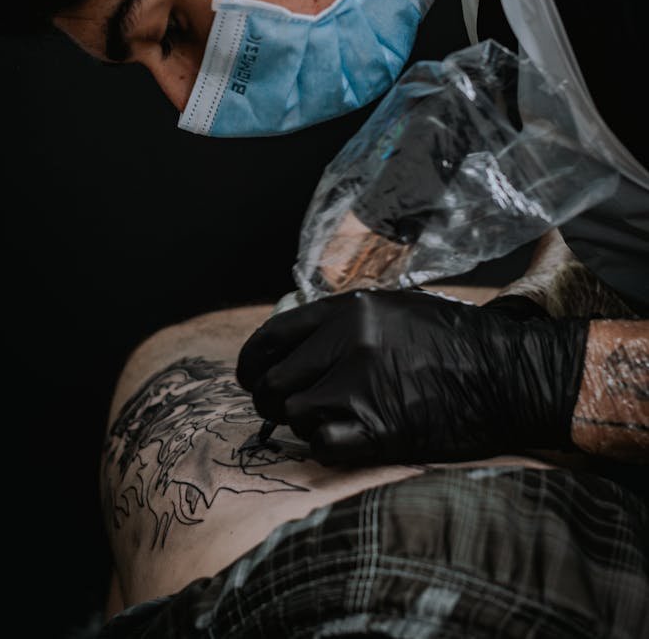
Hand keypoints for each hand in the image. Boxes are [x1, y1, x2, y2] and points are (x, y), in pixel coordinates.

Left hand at [236, 288, 588, 465]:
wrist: (507, 374)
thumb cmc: (455, 340)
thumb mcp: (393, 308)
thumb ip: (343, 322)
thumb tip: (297, 345)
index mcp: (350, 309)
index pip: (272, 336)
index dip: (251, 362)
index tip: (249, 376)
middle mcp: (348, 343)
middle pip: (273, 382)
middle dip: (271, 400)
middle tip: (286, 409)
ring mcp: (361, 387)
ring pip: (292, 415)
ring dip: (303, 423)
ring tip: (330, 420)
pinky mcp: (379, 430)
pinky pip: (321, 445)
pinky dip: (326, 447)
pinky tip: (347, 439)